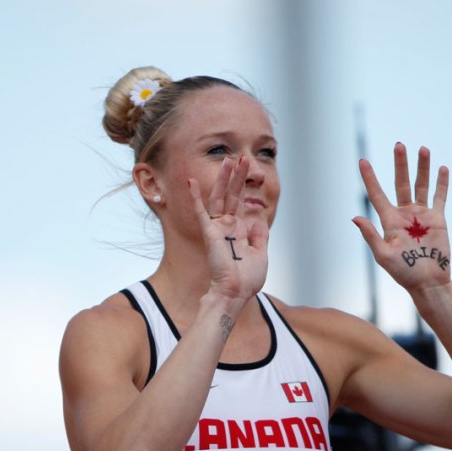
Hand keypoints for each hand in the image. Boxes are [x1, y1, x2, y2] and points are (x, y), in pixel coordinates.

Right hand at [187, 156, 269, 300]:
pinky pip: (201, 211)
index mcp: (239, 231)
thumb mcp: (260, 254)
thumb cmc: (248, 279)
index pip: (240, 203)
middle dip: (237, 176)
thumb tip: (259, 220)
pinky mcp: (210, 233)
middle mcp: (227, 227)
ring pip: (220, 198)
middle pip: (232, 195)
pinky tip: (191, 181)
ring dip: (224, 179)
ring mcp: (218, 228)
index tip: (247, 169)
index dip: (243, 186)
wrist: (236, 292)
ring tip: (228, 160)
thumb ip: (259, 236)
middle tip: (241, 158)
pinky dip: (195, 197)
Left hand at [353, 143, 451, 293]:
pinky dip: (441, 183)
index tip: (362, 160)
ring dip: (422, 168)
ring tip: (422, 149)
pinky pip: (439, 197)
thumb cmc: (403, 273)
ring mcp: (421, 215)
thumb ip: (371, 235)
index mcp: (389, 220)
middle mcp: (404, 214)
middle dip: (400, 164)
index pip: (377, 194)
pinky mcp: (437, 220)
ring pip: (421, 185)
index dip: (370, 177)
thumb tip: (355, 217)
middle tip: (399, 145)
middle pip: (401, 183)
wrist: (428, 282)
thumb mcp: (383, 255)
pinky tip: (442, 168)